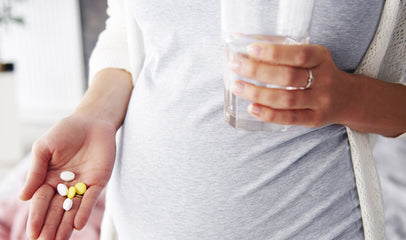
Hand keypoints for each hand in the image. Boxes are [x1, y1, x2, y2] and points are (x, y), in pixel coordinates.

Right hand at [19, 114, 116, 238]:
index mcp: (49, 179)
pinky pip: (90, 199)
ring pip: (73, 209)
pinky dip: (84, 211)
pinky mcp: (98, 182)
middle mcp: (65, 185)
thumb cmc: (65, 131)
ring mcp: (82, 185)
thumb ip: (36, 171)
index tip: (32, 233)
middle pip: (56, 210)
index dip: (37, 217)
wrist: (91, 121)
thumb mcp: (44, 148)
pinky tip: (77, 225)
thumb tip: (23, 197)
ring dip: (66, 226)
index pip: (41, 202)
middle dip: (50, 226)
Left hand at [230, 43, 360, 127]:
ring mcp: (320, 101)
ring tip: (237, 87)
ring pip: (286, 99)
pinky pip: (289, 118)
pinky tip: (252, 108)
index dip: (275, 53)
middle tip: (236, 66)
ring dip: (258, 94)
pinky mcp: (314, 119)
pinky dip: (268, 114)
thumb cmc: (318, 73)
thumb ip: (285, 55)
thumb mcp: (311, 58)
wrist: (347, 98)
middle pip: (288, 77)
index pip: (299, 54)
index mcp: (321, 58)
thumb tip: (247, 52)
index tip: (251, 49)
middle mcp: (323, 79)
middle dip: (258, 71)